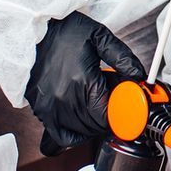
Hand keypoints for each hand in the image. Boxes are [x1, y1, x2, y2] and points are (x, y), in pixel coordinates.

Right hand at [25, 12, 146, 155]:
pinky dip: (74, 136)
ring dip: (94, 124)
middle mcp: (66, 100)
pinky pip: (60, 139)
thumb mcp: (98, 36)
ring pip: (82, 133)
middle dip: (109, 115)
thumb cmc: (63, 32)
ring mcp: (52, 109)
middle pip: (97, 126)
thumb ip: (122, 57)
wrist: (31, 31)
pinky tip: (81, 122)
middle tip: (109, 96)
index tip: (123, 103)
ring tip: (95, 103)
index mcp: (83, 82)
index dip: (121, 113)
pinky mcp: (42, 111)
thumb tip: (140, 76)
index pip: (109, 117)